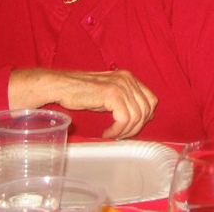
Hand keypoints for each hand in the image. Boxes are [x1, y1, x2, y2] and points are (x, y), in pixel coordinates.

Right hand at [8, 68, 157, 138]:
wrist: (61, 86)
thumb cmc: (82, 92)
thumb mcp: (109, 94)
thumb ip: (125, 101)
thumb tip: (141, 117)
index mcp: (129, 78)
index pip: (151, 100)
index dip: (146, 117)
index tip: (133, 128)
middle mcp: (128, 79)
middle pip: (146, 110)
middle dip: (136, 127)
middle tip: (122, 136)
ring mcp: (120, 85)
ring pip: (136, 116)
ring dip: (126, 131)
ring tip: (113, 135)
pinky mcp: (111, 94)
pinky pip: (124, 118)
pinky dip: (117, 130)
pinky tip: (107, 133)